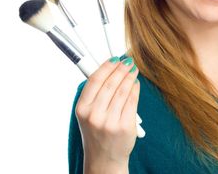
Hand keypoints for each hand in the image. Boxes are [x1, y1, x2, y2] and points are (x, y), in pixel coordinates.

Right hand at [75, 56, 139, 170]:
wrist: (104, 159)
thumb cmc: (96, 132)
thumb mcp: (87, 114)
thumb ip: (95, 93)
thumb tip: (110, 68)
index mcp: (82, 109)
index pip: (95, 80)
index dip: (106, 66)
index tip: (115, 58)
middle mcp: (94, 115)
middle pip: (110, 83)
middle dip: (121, 68)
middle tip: (128, 61)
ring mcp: (110, 122)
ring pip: (123, 90)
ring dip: (130, 76)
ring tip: (133, 69)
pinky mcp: (125, 127)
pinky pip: (132, 101)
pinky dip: (135, 89)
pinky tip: (136, 83)